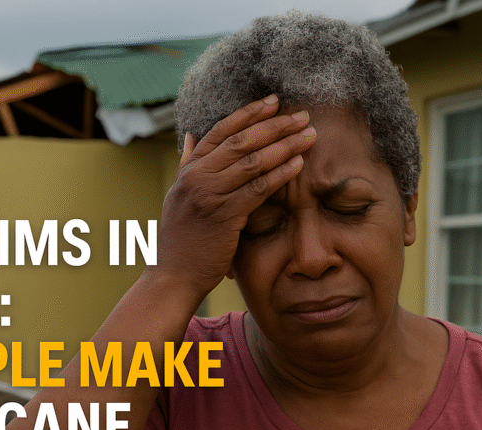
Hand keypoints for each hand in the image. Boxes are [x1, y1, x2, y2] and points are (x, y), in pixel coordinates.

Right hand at [154, 95, 315, 301]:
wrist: (173, 276)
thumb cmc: (181, 241)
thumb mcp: (177, 197)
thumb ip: (188, 166)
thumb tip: (193, 137)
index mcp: (187, 171)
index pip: (220, 131)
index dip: (249, 113)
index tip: (274, 102)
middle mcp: (196, 178)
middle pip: (241, 141)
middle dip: (275, 125)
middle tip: (302, 115)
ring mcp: (208, 196)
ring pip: (252, 161)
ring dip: (285, 145)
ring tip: (308, 135)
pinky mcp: (223, 216)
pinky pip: (257, 188)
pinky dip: (280, 174)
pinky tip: (298, 164)